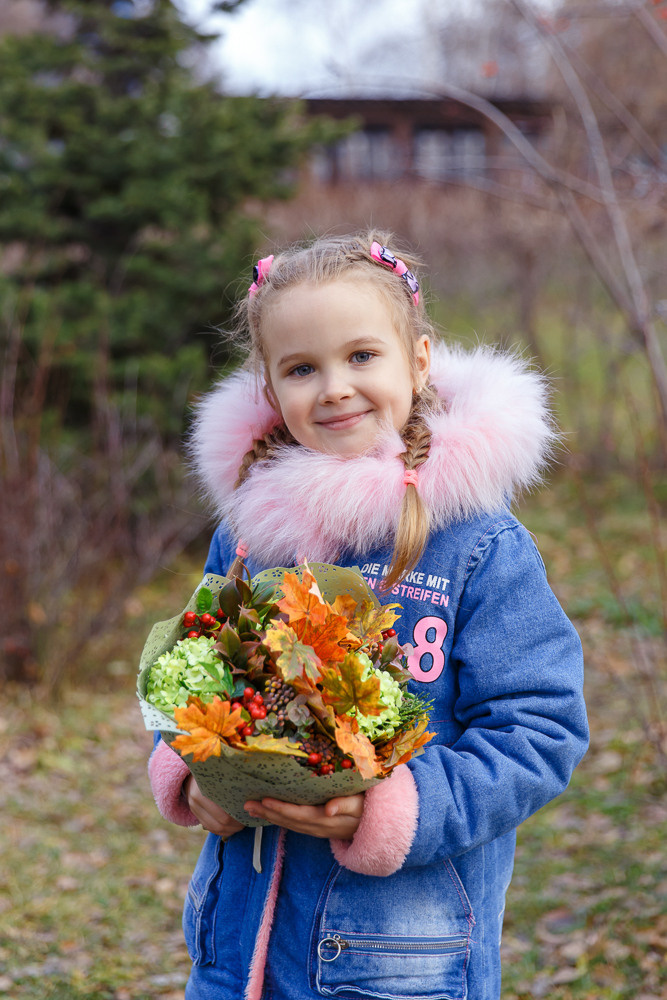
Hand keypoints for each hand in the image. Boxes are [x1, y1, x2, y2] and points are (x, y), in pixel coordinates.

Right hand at [185, 775, 244, 838]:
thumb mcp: (222, 774)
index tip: (247, 814)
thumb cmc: (214, 772)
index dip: (237, 816)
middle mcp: (197, 800)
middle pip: (220, 822)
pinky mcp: (195, 814)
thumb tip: (251, 797)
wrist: (193, 772)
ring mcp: (194, 808)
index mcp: (205, 789)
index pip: (224, 812)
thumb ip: (233, 785)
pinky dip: (221, 831)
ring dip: (229, 830)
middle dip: (235, 825)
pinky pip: (209, 827)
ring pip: (214, 828)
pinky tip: (230, 828)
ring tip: (239, 826)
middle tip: (245, 822)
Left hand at [243, 793, 363, 839]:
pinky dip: (280, 819)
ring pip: (289, 824)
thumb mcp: (361, 805)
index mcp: (327, 819)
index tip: (265, 800)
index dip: (282, 808)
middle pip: (289, 821)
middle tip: (246, 804)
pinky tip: (269, 813)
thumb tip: (328, 808)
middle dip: (268, 813)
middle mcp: (319, 826)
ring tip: (251, 808)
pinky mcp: (317, 827)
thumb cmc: (369, 808)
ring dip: (270, 817)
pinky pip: (294, 824)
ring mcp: (317, 829)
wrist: (378, 826)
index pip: (300, 814)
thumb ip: (346, 805)